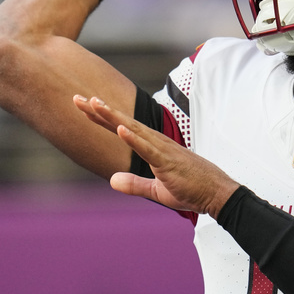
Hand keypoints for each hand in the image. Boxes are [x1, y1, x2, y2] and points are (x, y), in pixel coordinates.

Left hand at [73, 94, 238, 217]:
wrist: (216, 194)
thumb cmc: (191, 189)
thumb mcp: (156, 191)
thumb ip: (134, 184)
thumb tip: (111, 180)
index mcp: (152, 147)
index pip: (121, 128)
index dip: (101, 117)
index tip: (84, 106)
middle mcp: (155, 142)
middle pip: (121, 122)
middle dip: (98, 111)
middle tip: (76, 98)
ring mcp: (162, 149)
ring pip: (132, 129)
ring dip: (112, 117)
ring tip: (94, 105)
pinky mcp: (167, 161)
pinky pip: (147, 148)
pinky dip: (133, 137)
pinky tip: (119, 128)